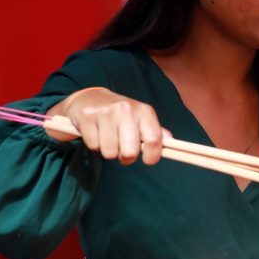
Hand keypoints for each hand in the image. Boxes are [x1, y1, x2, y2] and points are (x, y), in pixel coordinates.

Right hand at [47, 87, 167, 165]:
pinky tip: (96, 133)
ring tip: (108, 139)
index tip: (148, 160)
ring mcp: (106, 112)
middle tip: (123, 150)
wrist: (91, 98)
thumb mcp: (141, 118)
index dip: (153, 156)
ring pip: (110, 152)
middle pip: (130, 152)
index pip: (154, 140)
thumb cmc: (121, 114)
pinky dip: (94, 145)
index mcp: (144, 111)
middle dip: (126, 157)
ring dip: (109, 151)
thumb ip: (155, 132)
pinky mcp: (87, 117)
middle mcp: (126, 110)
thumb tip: (170, 142)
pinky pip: (93, 146)